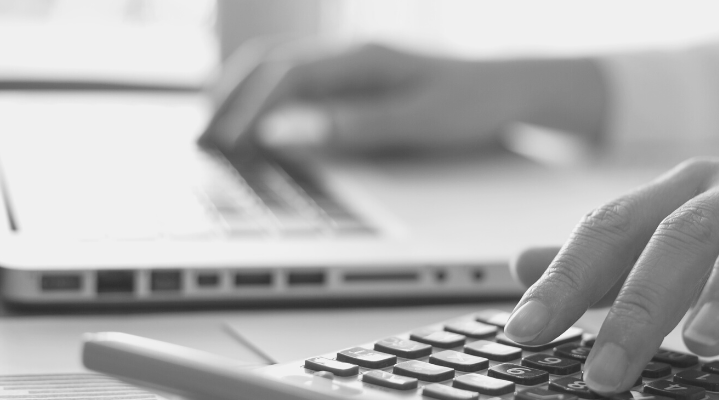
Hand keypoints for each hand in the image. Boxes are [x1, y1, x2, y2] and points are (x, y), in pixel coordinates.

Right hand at [205, 40, 604, 153]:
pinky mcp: (363, 81)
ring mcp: (356, 65)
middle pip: (270, 66)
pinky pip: (303, 86)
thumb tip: (284, 131)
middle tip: (201, 138)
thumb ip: (350, 126)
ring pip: (282, 72)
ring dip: (246, 98)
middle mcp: (353, 54)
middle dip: (230, 99)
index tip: (221, 141)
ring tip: (217, 132)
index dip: (245, 110)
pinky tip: (265, 128)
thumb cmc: (475, 102)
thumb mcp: (416, 121)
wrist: (516, 92)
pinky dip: (272, 103)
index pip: (282, 77)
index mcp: (361, 57)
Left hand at [504, 144, 718, 393]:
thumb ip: (608, 264)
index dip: (565, 280)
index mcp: (684, 196)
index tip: (522, 333)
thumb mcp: (684, 248)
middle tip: (605, 372)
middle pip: (679, 233)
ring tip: (704, 341)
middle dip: (637, 305)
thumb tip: (521, 266)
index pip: (612, 231)